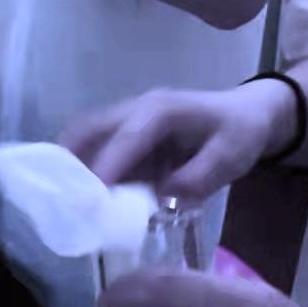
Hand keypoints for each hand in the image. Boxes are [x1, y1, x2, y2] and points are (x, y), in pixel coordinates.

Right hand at [59, 82, 295, 199]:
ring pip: (89, 134)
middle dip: (71, 157)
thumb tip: (162, 197)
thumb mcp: (231, 156)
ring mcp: (130, 119)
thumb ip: (198, 177)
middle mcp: (137, 108)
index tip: (91, 194)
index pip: (127, 136)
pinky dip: (89, 167)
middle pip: (91, 126)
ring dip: (76, 164)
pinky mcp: (129, 133)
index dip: (107, 164)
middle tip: (60, 193)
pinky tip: (87, 193)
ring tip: (66, 197)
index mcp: (161, 110)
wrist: (247, 113)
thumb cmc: (240, 132)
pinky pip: (101, 146)